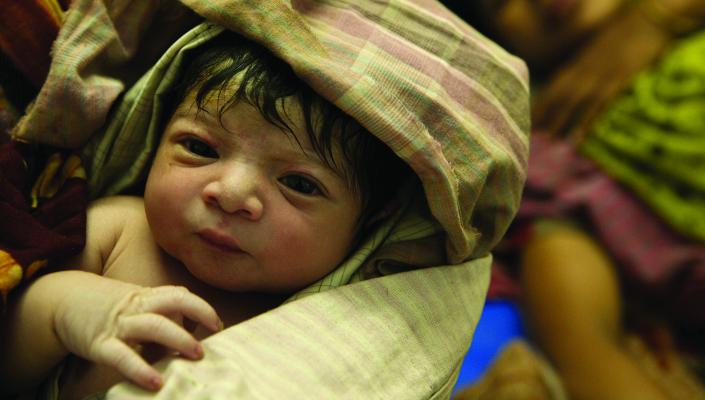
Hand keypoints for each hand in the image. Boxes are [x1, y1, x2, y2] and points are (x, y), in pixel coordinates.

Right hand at [52, 271, 222, 390]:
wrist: (59, 300)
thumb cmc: (105, 308)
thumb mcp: (134, 304)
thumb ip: (160, 313)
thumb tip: (192, 331)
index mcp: (146, 297)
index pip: (178, 295)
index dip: (200, 307)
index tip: (217, 324)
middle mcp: (135, 307)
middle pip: (172, 304)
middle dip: (198, 317)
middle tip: (212, 339)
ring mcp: (118, 324)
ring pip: (153, 325)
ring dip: (178, 339)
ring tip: (196, 355)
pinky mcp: (100, 343)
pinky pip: (122, 356)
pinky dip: (140, 369)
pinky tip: (156, 382)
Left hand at [533, 5, 671, 138]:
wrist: (647, 20)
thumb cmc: (625, 35)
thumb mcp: (599, 50)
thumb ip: (586, 65)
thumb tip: (576, 83)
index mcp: (578, 63)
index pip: (553, 85)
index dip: (540, 102)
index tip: (528, 118)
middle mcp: (583, 70)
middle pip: (557, 94)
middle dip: (543, 114)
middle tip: (530, 134)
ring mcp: (599, 75)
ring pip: (573, 100)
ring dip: (560, 119)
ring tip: (548, 139)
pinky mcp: (617, 80)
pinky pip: (599, 103)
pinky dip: (587, 120)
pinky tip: (579, 135)